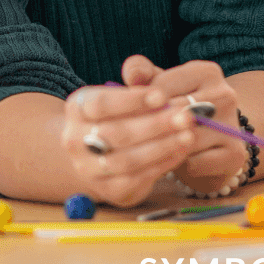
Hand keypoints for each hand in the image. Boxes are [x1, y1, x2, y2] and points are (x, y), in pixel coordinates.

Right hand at [60, 76, 200, 208]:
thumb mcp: (126, 91)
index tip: (162, 95)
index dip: (132, 100)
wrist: (102, 152)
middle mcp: (75, 140)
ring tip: (188, 135)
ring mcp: (89, 169)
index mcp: (77, 109)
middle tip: (185, 116)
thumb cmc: (121, 114)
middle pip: (116, 134)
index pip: (101, 104)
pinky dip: (162, 165)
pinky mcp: (108, 190)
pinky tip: (181, 152)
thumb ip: (137, 77)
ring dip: (162, 147)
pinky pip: (136, 180)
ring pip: (126, 160)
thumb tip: (142, 72)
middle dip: (155, 125)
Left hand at [124, 56, 247, 192]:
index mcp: (207, 72)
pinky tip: (171, 161)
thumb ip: (140, 73)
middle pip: (175, 114)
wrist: (210, 146)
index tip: (131, 115)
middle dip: (150, 128)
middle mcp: (225, 95)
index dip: (140, 105)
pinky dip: (178, 165)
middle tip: (133, 139)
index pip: (162, 86)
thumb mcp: (159, 87)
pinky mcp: (234, 155)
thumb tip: (132, 75)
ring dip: (163, 148)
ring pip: (185, 140)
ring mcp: (232, 125)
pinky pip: (194, 164)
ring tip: (150, 150)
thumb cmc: (177, 109)